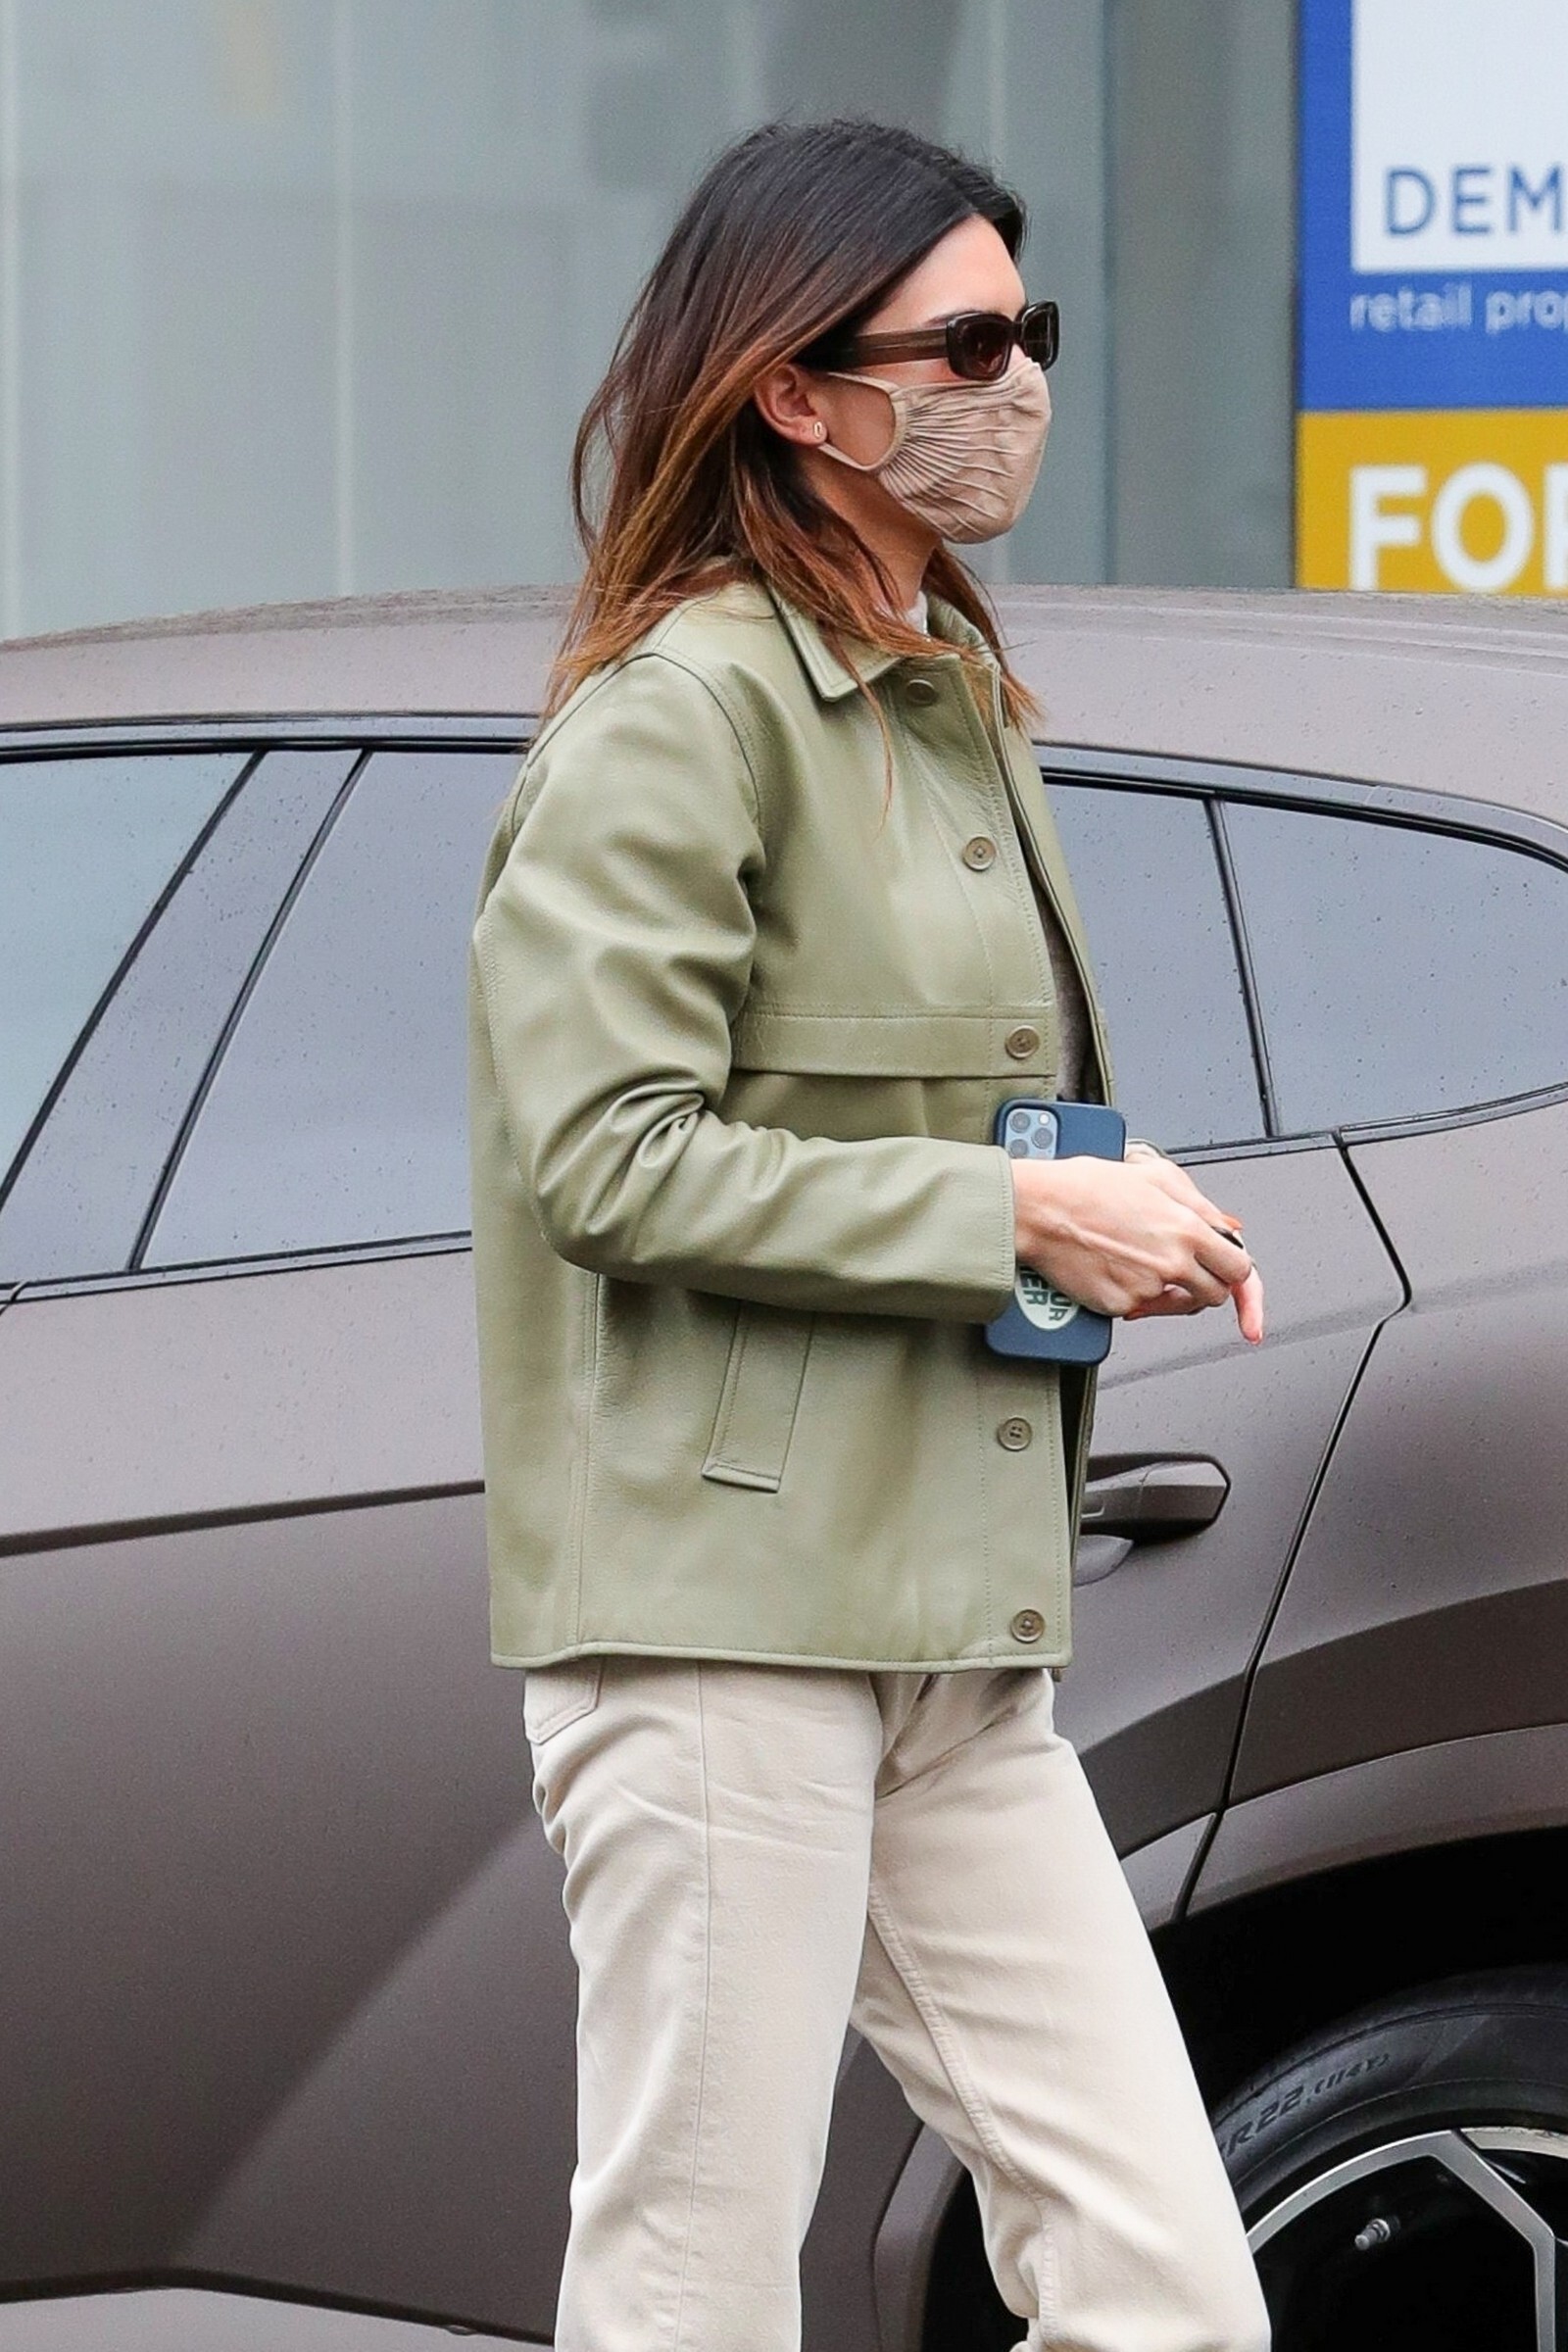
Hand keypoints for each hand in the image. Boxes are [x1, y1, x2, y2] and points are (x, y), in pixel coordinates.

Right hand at [1011, 1150, 1264, 1344]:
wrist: (1039, 1210)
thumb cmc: (1085, 1187)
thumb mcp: (1153, 1175)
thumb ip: (1198, 1203)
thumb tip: (1225, 1226)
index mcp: (1187, 1229)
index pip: (1239, 1268)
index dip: (1234, 1271)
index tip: (1228, 1273)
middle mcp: (1172, 1262)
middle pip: (1216, 1294)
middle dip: (1206, 1283)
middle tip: (1184, 1266)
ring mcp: (1147, 1288)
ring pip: (1181, 1306)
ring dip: (1174, 1293)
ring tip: (1146, 1265)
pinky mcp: (1120, 1305)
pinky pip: (1143, 1310)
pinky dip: (1135, 1296)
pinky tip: (1118, 1270)